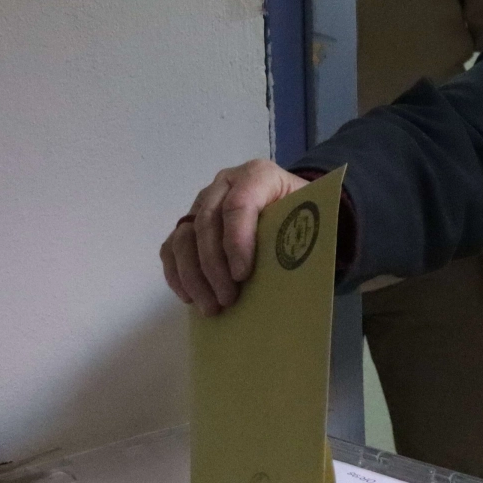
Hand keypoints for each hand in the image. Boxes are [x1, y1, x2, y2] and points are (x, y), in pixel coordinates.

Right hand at [160, 159, 308, 315]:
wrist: (290, 209)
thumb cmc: (302, 215)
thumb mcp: (310, 216)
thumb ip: (300, 233)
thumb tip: (291, 270)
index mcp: (257, 175)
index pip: (239, 204)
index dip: (236, 240)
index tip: (242, 275)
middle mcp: (224, 184)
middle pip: (207, 223)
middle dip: (214, 266)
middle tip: (227, 299)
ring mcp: (202, 203)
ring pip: (183, 238)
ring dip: (193, 276)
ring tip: (211, 307)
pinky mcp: (188, 224)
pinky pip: (171, 248)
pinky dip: (177, 275)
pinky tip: (190, 298)